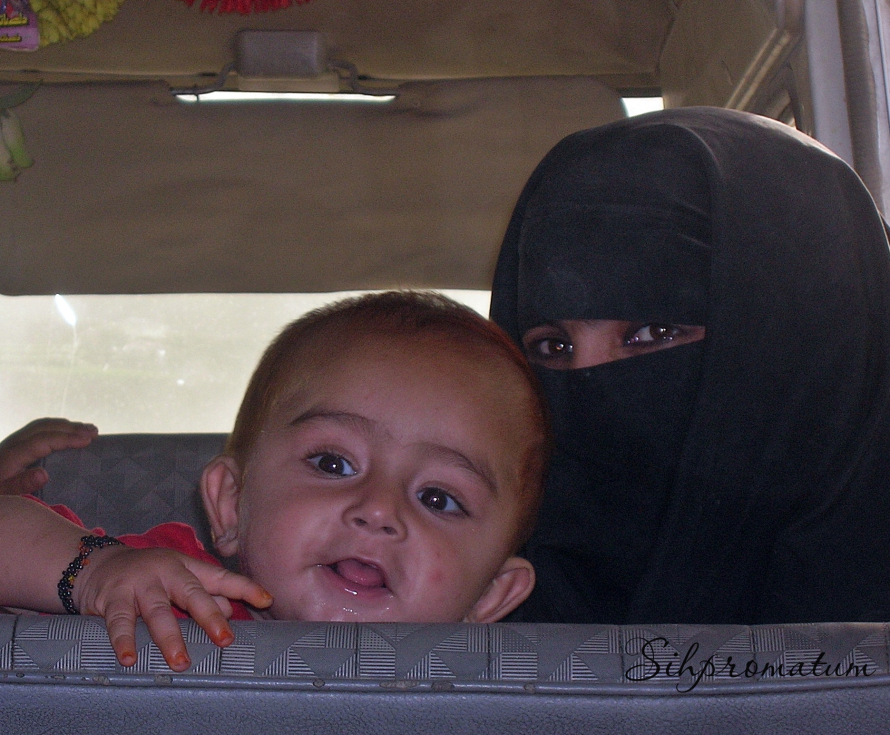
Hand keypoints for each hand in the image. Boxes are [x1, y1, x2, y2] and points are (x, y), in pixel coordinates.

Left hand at [0, 418, 97, 494]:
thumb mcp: (4, 497)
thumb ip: (21, 486)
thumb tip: (44, 474)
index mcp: (11, 456)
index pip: (44, 440)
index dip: (67, 438)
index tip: (89, 440)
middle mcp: (12, 444)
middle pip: (44, 428)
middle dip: (71, 428)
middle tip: (95, 432)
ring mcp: (12, 443)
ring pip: (42, 426)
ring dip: (66, 425)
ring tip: (89, 429)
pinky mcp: (13, 446)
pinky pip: (38, 430)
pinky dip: (57, 427)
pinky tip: (68, 432)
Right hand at [73, 545, 272, 671]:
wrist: (98, 564)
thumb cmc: (148, 575)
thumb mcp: (179, 578)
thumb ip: (205, 593)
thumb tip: (232, 610)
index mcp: (187, 567)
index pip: (220, 577)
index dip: (244, 587)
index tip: (267, 599)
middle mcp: (166, 572)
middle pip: (192, 593)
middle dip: (209, 616)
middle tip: (225, 640)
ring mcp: (139, 583)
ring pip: (157, 610)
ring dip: (169, 637)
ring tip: (180, 661)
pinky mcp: (112, 597)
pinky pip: (119, 621)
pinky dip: (123, 640)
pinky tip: (130, 658)